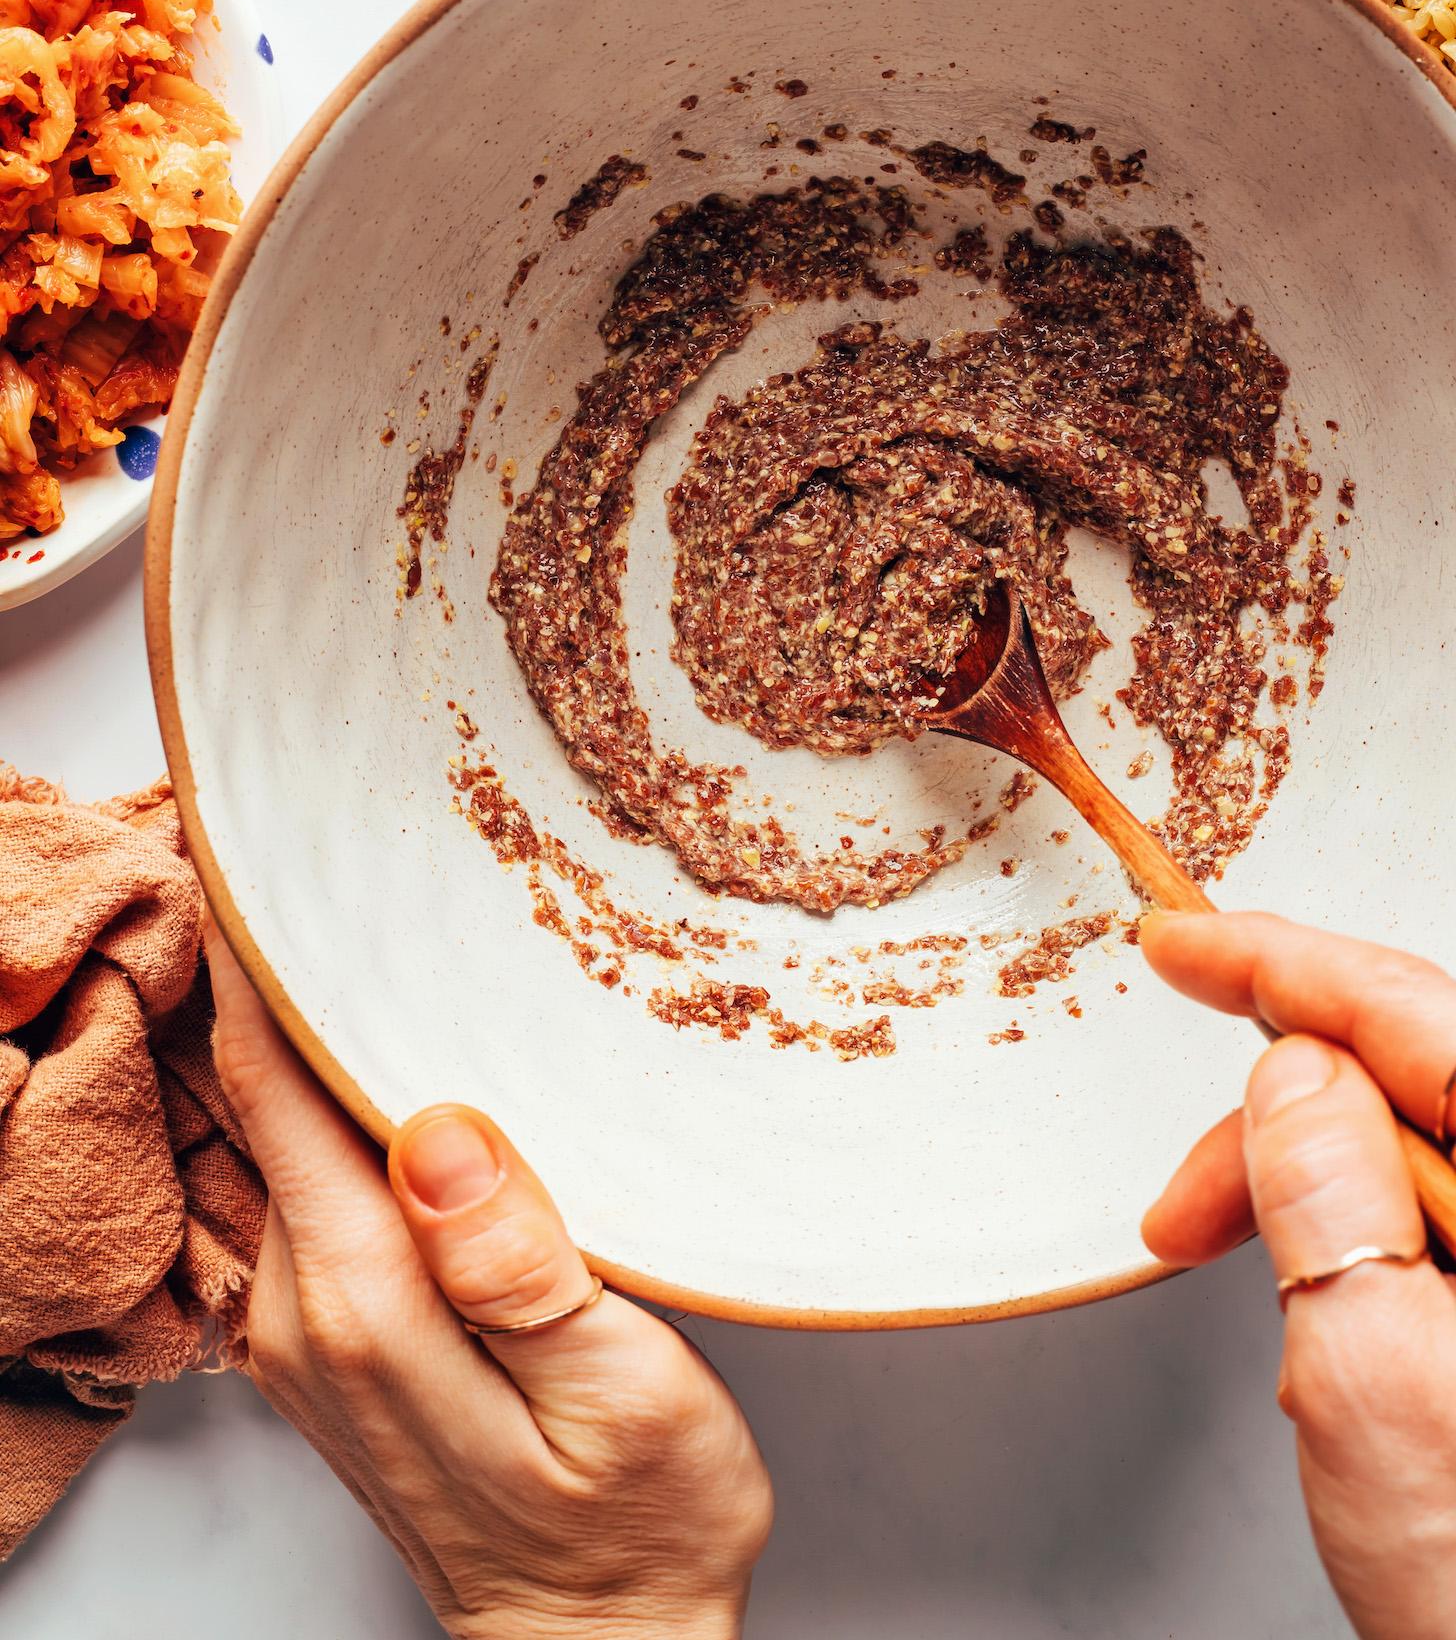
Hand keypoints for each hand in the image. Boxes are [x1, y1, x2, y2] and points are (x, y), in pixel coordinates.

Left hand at [206, 924, 771, 1639]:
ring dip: (314, 1024)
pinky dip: (330, 1094)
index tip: (284, 844)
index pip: (273, 1077)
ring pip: (280, 1122)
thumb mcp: (621, 1391)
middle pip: (262, 1084)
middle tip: (354, 853)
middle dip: (289, 964)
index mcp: (364, 1295)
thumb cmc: (635, 1523)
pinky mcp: (331, 1327)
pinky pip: (305, 1171)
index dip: (261, 951)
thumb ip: (518, 1265)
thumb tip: (439, 1130)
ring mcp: (303, 1318)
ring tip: (378, 922)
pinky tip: (391, 1051)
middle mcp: (303, 1301)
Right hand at [1141, 908, 1455, 1639]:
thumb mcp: (1377, 1383)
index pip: (1423, 1015)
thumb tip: (1290, 1072)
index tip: (1182, 944)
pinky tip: (1332, 1325)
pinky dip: (1366, 1251)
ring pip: (1424, 1156)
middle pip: (1421, 1085)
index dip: (1284, 963)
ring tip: (1243, 1291)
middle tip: (1182, 1210)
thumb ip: (1327, 1196)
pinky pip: (1445, 1227)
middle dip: (1280, 1121)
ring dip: (1313, 1197)